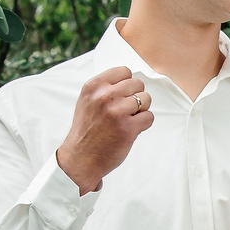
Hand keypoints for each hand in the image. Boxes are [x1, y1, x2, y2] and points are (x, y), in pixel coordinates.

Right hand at [54, 65, 153, 191]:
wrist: (80, 158)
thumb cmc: (86, 131)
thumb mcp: (87, 101)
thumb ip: (104, 88)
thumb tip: (128, 80)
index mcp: (94, 86)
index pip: (124, 71)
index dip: (127, 84)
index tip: (123, 95)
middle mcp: (105, 96)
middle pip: (138, 84)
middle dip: (135, 96)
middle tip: (126, 110)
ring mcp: (117, 111)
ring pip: (146, 99)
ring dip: (141, 110)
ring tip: (128, 119)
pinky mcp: (128, 128)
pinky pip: (149, 117)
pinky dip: (144, 123)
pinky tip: (132, 129)